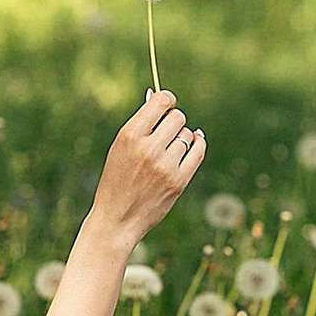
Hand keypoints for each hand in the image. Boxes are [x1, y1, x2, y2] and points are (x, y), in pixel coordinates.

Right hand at [88, 90, 206, 247]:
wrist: (117, 219)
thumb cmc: (117, 180)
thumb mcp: (119, 149)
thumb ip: (140, 125)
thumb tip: (157, 96)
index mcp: (129, 136)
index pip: (161, 102)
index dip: (167, 99)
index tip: (167, 103)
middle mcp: (148, 149)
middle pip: (178, 117)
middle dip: (174, 121)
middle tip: (166, 131)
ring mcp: (165, 166)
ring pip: (188, 135)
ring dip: (181, 138)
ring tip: (169, 149)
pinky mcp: (179, 181)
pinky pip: (198, 151)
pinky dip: (198, 143)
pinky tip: (195, 141)